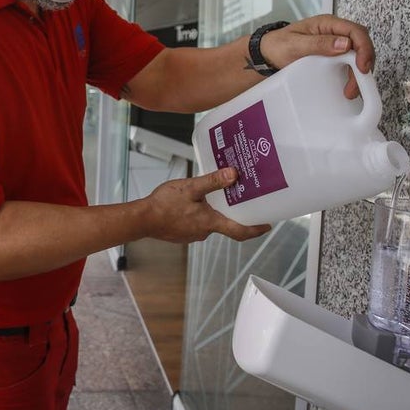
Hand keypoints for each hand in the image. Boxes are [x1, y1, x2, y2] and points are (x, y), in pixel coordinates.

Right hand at [141, 168, 270, 242]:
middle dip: (233, 214)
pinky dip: (201, 215)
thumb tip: (233, 175)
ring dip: (215, 212)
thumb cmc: (163, 205)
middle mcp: (204, 232)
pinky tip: (194, 204)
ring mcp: (192, 234)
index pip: (240, 231)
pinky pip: (197, 224)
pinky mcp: (182, 233)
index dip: (256, 229)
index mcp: (210, 222)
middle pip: (226, 225)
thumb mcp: (190, 187)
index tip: (267, 225)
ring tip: (214, 197)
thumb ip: (212, 181)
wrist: (142, 220)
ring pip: (210, 223)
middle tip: (240, 200)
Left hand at [259, 14, 373, 98]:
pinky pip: (348, 65)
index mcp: (328, 24)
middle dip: (364, 64)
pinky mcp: (332, 58)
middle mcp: (334, 33)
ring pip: (357, 57)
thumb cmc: (277, 45)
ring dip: (358, 74)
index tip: (362, 66)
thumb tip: (345, 44)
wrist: (266, 55)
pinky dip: (351, 76)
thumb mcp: (296, 44)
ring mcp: (334, 45)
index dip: (364, 47)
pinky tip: (348, 87)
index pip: (356, 31)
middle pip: (361, 45)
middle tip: (357, 83)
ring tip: (350, 91)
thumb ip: (319, 43)